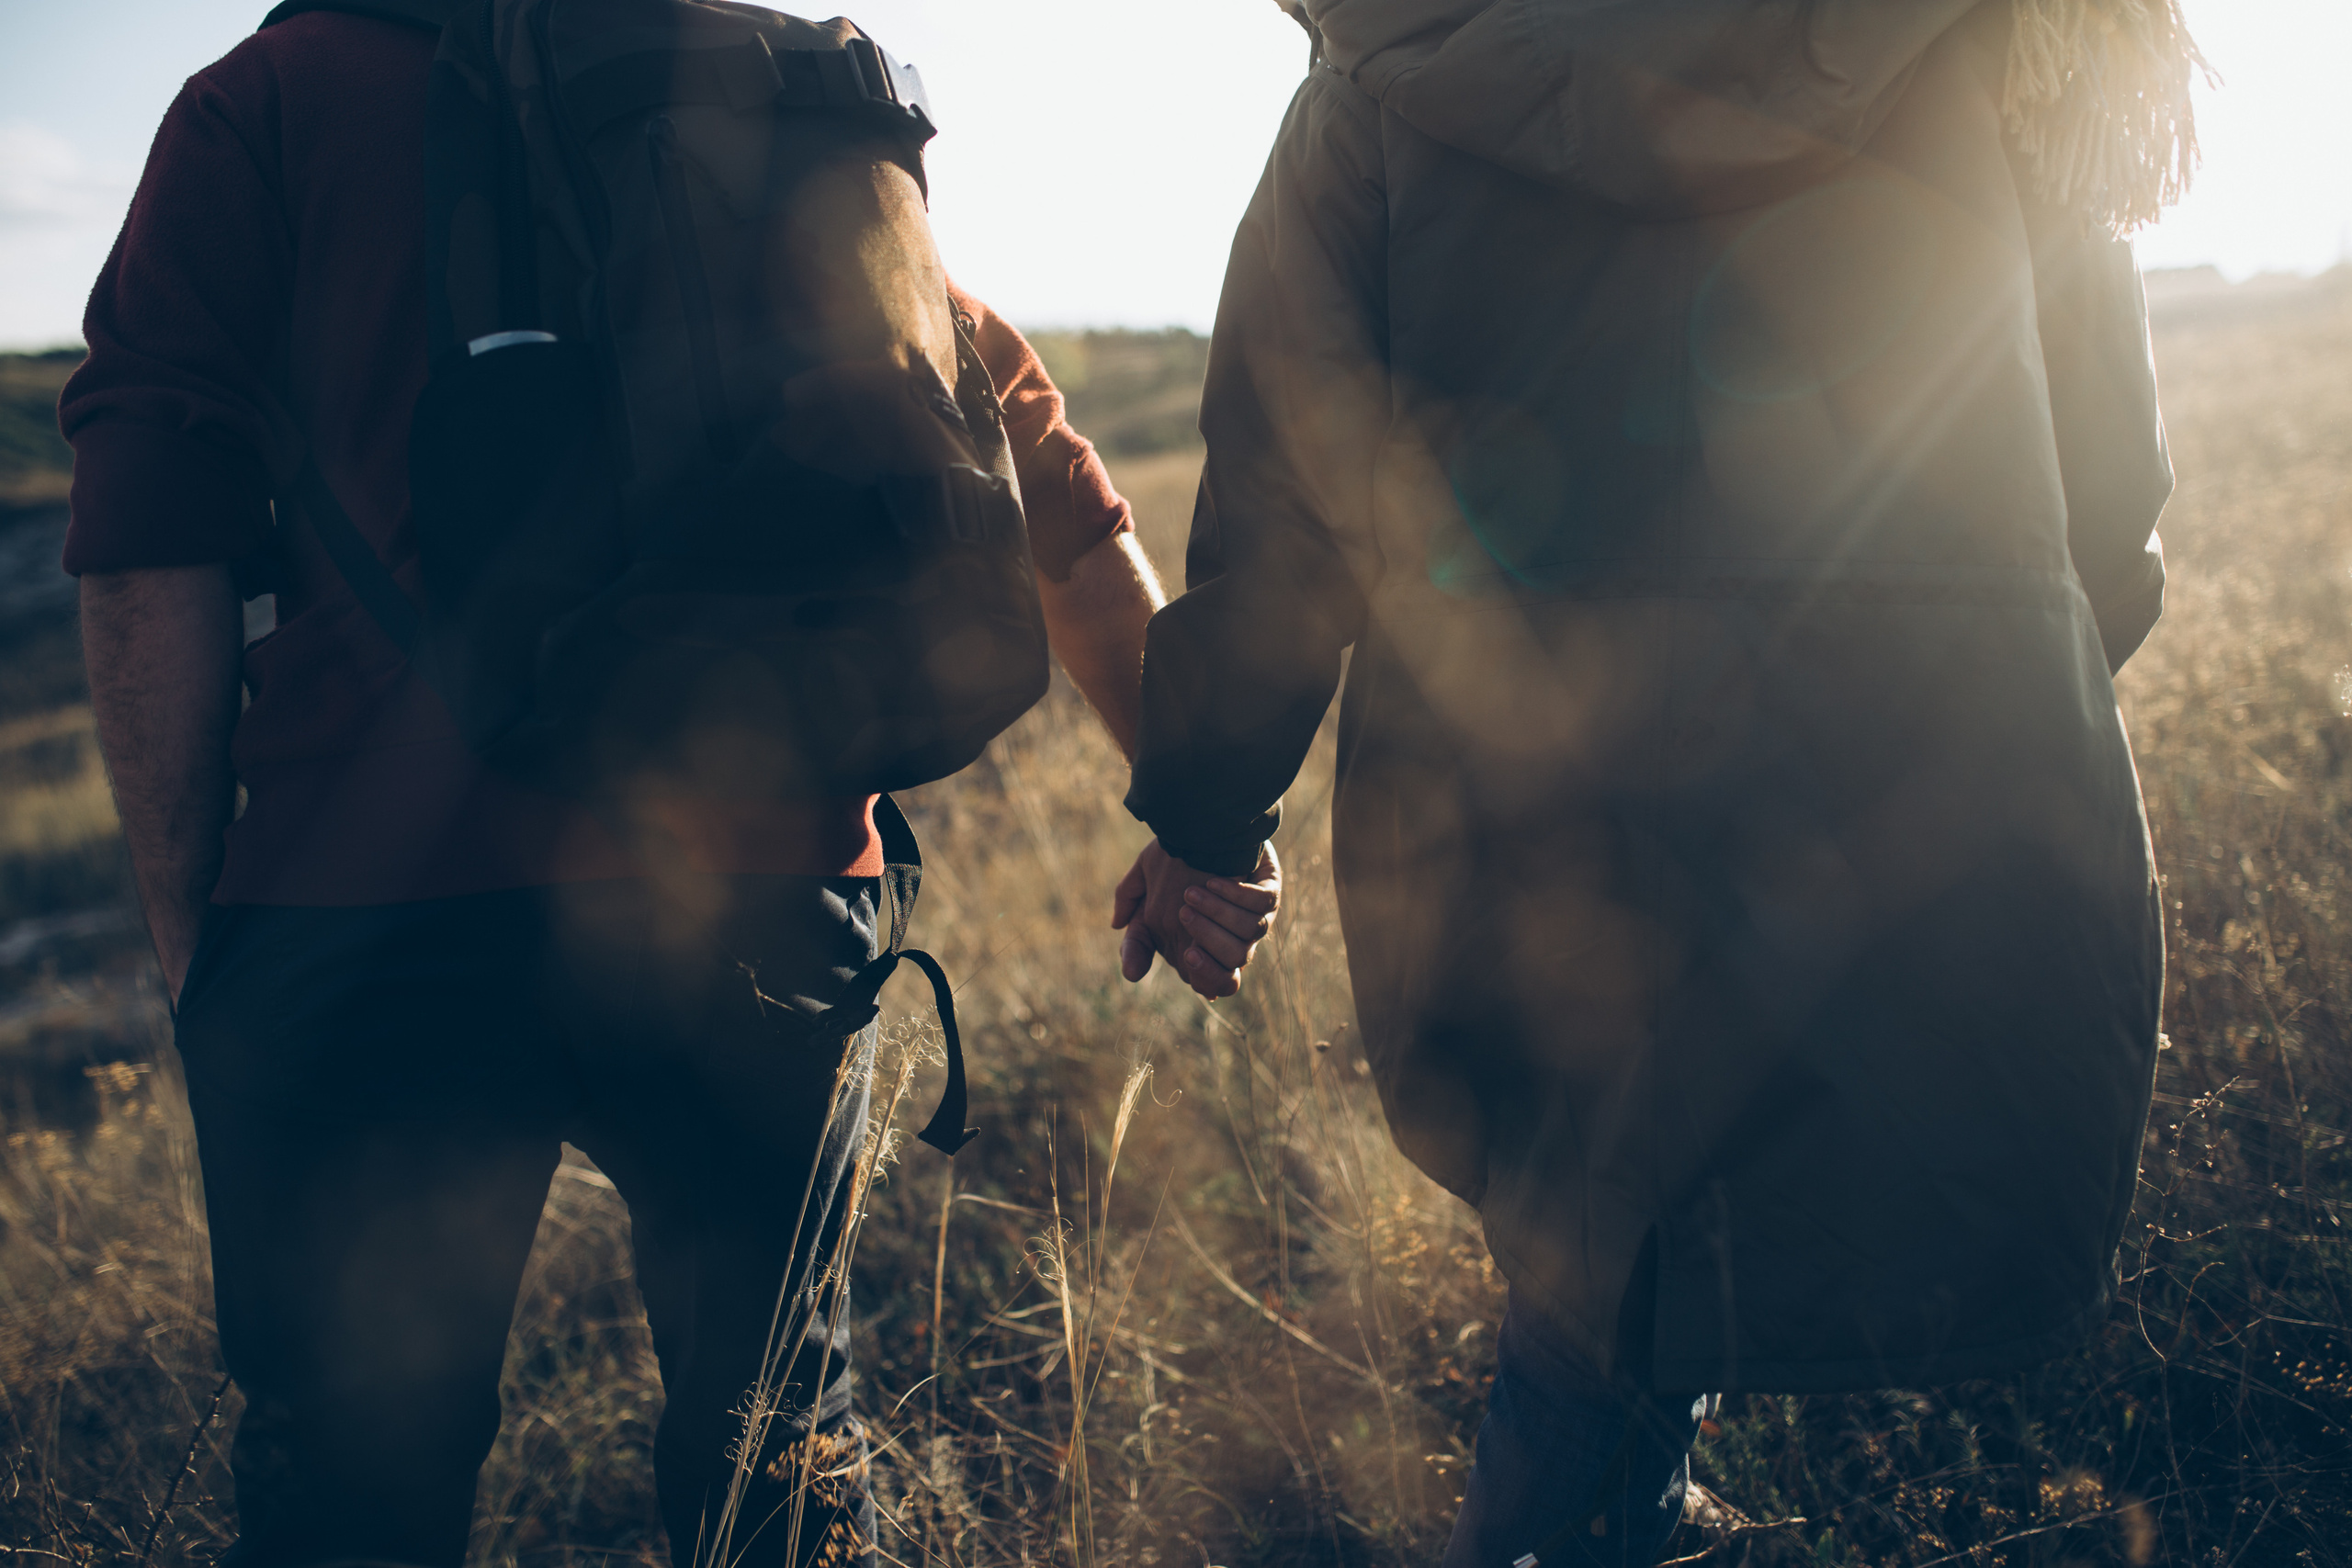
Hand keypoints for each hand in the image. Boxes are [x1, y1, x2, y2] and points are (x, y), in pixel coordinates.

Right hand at [1111, 839, 1280, 999]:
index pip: (1213, 983)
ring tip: (1192, 893)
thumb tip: (1131, 974)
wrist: (1196, 825)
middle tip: (1184, 917)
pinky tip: (1214, 881)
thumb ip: (1135, 938)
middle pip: (1235, 965)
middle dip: (1211, 943)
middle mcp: (1235, 938)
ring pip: (1249, 933)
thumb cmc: (1171, 866)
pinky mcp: (1269, 889)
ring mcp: (1255, 914)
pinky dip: (1238, 894)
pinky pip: (1261, 903)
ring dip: (1220, 914)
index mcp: (1206, 949)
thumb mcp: (1143, 905)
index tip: (1187, 955)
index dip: (1204, 975)